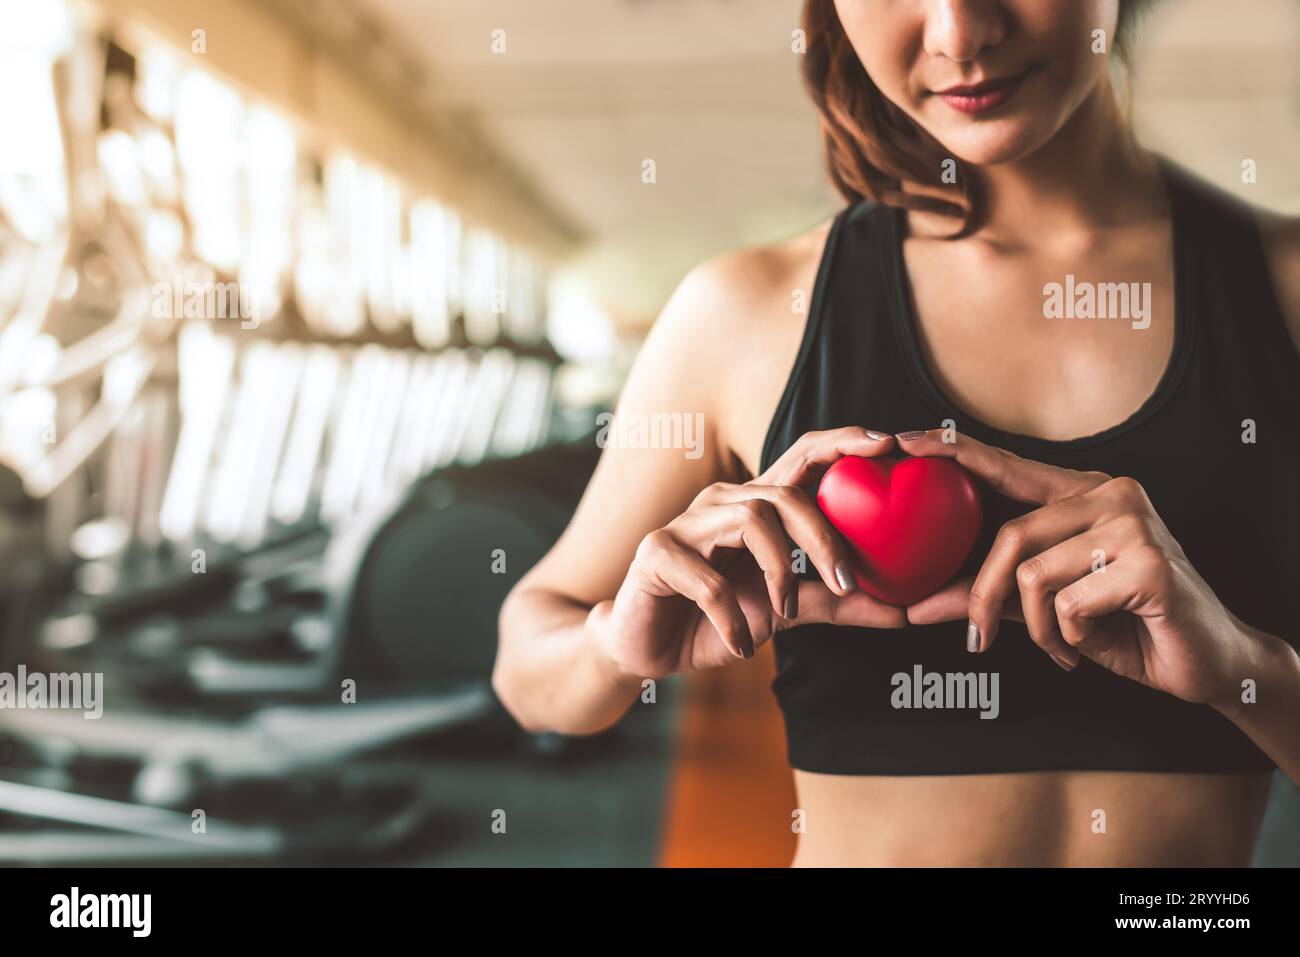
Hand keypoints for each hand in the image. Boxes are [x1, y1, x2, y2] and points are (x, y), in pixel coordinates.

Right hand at [595, 427, 906, 677]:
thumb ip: (835, 605)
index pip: (802, 459)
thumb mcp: (783, 614)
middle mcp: (721, 504)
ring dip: (779, 573)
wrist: (646, 650)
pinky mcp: (656, 554)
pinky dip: (734, 618)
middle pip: (783, 492)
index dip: (843, 443)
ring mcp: (685, 524)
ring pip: (751, 519)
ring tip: (783, 617)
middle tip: (849, 583)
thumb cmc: (714, 622)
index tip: (890, 446)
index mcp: (754, 508)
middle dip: (824, 535)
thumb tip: (902, 611)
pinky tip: (741, 644)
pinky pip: (709, 580)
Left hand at [897, 429, 1255, 706]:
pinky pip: (1069, 605)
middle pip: (1011, 536)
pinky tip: (1100, 642)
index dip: (956, 451)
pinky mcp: (1149, 563)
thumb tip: (915, 606)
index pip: (1010, 467)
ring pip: (1034, 576)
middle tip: (975, 641)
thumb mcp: (1048, 608)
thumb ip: (990, 596)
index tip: (903, 440)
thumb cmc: (1125, 628)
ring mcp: (1134, 524)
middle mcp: (1111, 495)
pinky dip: (1071, 639)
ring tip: (1065, 646)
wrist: (1207, 664)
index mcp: (1086, 494)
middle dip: (982, 597)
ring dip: (1039, 629)